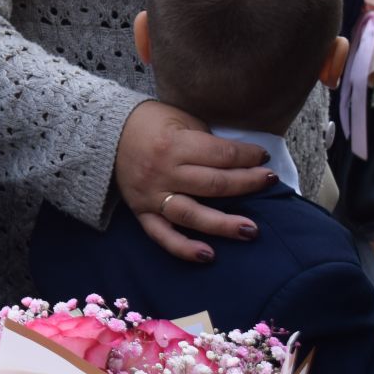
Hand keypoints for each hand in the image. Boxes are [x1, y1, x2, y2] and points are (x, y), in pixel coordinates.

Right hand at [114, 100, 274, 263]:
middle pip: (214, 184)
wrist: (104, 133)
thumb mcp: (180, 118)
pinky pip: (162, 234)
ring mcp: (151, 195)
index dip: (248, 156)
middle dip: (247, 183)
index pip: (221, 155)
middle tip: (269, 182)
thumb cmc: (148, 122)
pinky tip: (207, 255)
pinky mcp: (141, 211)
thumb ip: (205, 140)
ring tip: (251, 230)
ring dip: (223, 224)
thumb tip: (237, 159)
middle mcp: (163, 172)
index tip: (263, 157)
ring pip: (192, 214)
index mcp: (174, 144)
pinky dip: (183, 247)